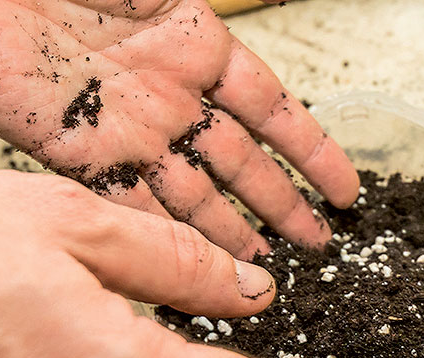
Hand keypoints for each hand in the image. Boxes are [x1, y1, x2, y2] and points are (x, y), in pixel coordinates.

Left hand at [0, 0, 359, 259]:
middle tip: (314, 242)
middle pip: (240, 161)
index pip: (273, 108)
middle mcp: (167, 92)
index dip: (312, 150)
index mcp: (194, 42)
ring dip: (229, 230)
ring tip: (264, 265)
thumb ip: (204, 16)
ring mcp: (126, 127)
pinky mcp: (77, 153)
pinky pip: (132, 202)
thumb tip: (264, 14)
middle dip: (280, 202)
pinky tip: (193, 263)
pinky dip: (164, 234)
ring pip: (193, 191)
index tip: (345, 189)